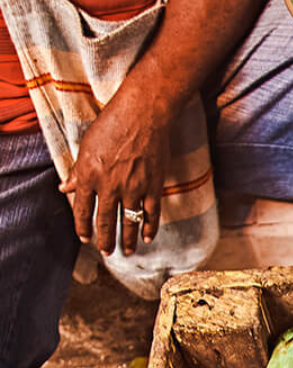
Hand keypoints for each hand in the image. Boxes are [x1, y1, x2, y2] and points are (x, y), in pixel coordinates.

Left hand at [59, 89, 169, 255]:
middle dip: (104, 240)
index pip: (82, 209)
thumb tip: (65, 187)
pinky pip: (151, 214)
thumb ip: (77, 171)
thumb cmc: (112, 125)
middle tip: (106, 252)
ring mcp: (133, 188)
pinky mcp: (153, 186)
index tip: (84, 238)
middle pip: (105, 221)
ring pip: (129, 222)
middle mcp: (110, 185)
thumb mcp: (87, 146)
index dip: (82, 226)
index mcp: (89, 174)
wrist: (143, 114)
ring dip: (127, 240)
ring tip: (126, 252)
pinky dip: (150, 228)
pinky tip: (147, 238)